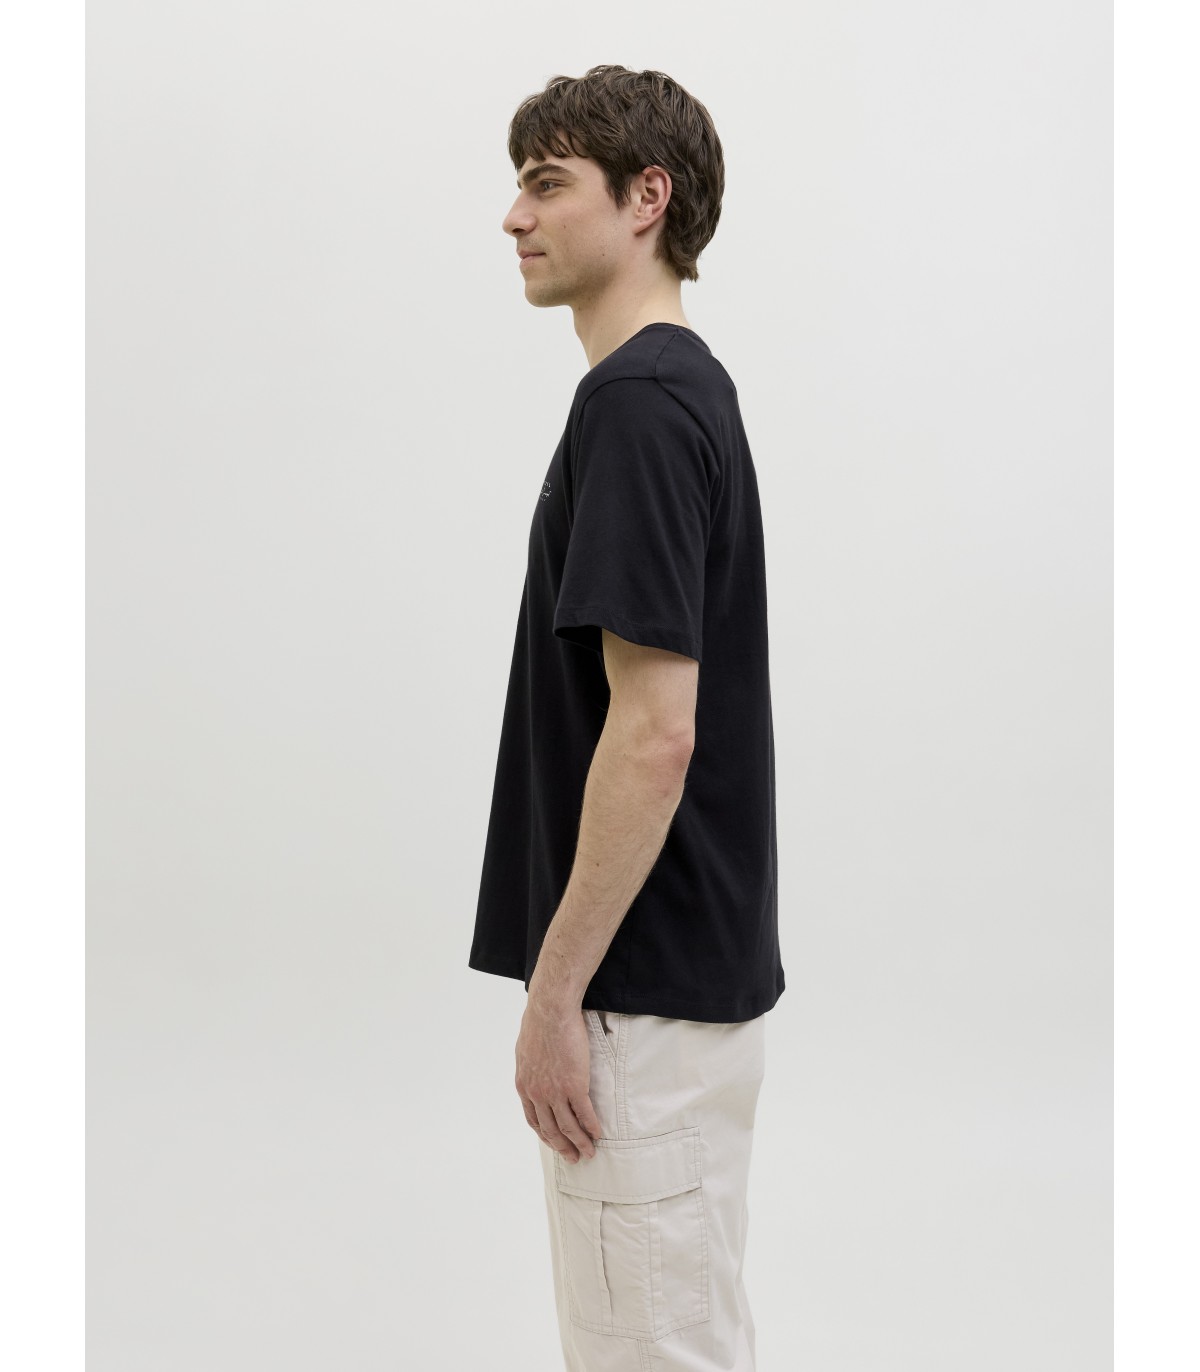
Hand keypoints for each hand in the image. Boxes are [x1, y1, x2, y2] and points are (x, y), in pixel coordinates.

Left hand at [515, 1003, 601, 1162]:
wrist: (550, 1011)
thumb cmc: (538, 1024)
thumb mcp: (525, 1051)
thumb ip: (530, 1068)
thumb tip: (535, 1072)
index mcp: (524, 1086)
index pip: (534, 1120)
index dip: (546, 1136)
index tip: (556, 1144)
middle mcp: (537, 1094)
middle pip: (551, 1130)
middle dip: (563, 1147)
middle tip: (574, 1158)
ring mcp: (555, 1092)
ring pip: (568, 1127)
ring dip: (580, 1143)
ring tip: (589, 1152)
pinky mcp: (574, 1085)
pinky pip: (584, 1113)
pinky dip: (591, 1127)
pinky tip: (598, 1134)